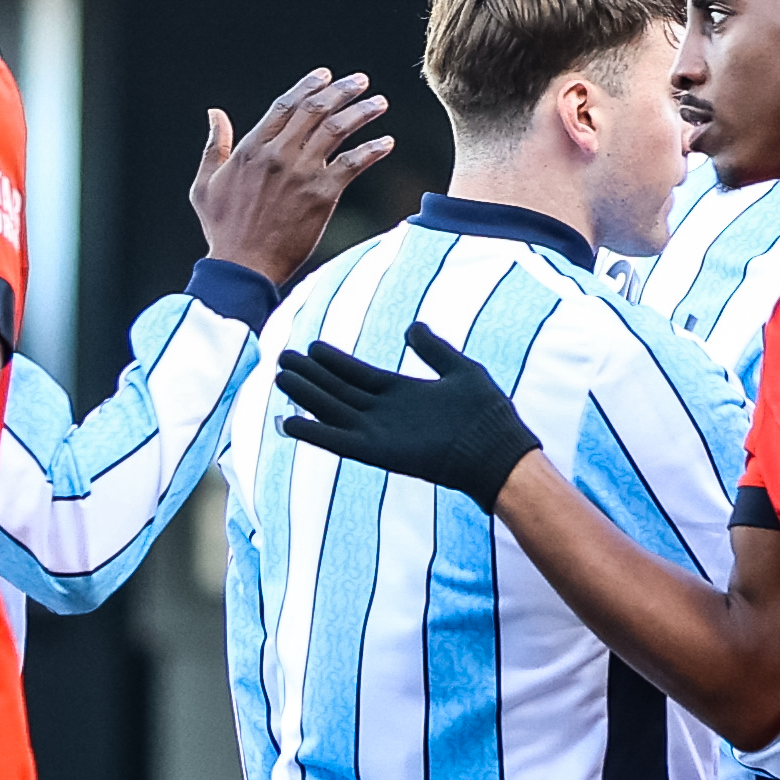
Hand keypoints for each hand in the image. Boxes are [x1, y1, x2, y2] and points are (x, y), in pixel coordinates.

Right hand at [191, 68, 394, 287]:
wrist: (243, 266)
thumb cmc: (222, 230)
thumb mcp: (204, 185)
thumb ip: (213, 146)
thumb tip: (214, 114)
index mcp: (251, 148)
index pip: (285, 105)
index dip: (307, 87)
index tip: (325, 76)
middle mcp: (277, 154)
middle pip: (314, 110)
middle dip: (341, 90)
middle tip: (360, 81)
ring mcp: (301, 172)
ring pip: (336, 129)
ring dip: (361, 112)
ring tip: (380, 102)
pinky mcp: (321, 194)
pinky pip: (352, 163)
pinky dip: (371, 150)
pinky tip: (387, 143)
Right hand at [272, 323, 542, 507]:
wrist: (498, 451)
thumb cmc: (487, 414)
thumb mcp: (460, 370)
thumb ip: (434, 349)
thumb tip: (414, 327)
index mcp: (402, 393)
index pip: (358, 374)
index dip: (334, 361)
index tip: (311, 345)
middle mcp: (385, 413)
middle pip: (339, 390)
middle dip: (312, 375)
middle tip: (283, 358)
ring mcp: (379, 433)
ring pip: (333, 410)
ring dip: (307, 396)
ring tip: (280, 378)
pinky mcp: (377, 452)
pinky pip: (338, 441)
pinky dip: (314, 432)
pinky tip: (288, 422)